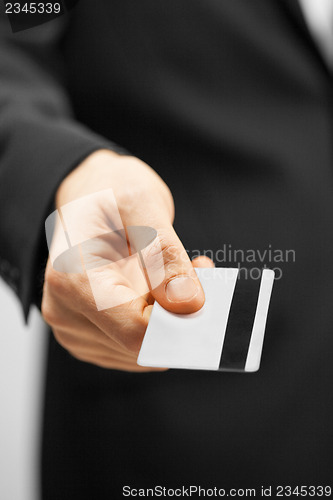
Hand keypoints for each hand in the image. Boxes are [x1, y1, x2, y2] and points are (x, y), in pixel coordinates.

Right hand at [42, 150, 213, 371]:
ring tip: (177, 273)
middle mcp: (66, 312)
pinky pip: (137, 349)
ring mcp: (75, 328)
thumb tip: (188, 304)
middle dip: (180, 316)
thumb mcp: (139, 203)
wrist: (88, 194)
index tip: (207, 295)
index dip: (181, 322)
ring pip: (144, 353)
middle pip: (143, 346)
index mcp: (72, 279)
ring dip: (172, 319)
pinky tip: (162, 290)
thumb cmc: (108, 190)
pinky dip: (160, 324)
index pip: (136, 332)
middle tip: (196, 270)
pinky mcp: (90, 335)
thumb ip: (162, 255)